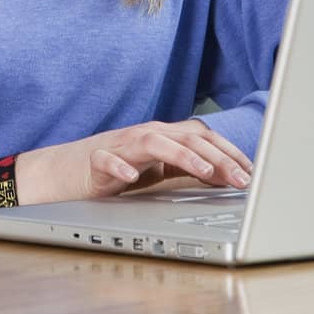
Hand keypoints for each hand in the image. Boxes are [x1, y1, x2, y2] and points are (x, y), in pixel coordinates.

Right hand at [20, 119, 252, 202]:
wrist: (63, 171)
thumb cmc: (114, 171)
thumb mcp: (157, 170)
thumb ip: (187, 169)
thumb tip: (226, 177)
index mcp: (162, 137)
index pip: (202, 137)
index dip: (228, 151)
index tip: (251, 170)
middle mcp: (145, 135)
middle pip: (186, 137)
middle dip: (218, 157)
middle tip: (241, 178)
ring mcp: (119, 145)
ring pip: (154, 142)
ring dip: (182, 155)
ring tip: (205, 172)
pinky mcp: (94, 160)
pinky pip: (107, 161)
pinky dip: (121, 167)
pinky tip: (132, 177)